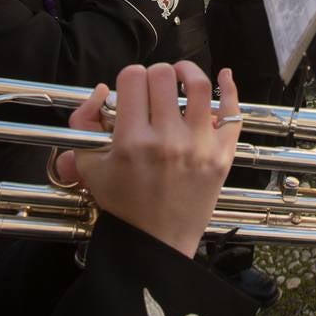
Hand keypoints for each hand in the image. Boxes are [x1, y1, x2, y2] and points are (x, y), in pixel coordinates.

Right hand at [55, 63, 240, 257]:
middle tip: (152, 89)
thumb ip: (83, 123)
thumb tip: (102, 90)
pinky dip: (230, 89)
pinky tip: (224, 76)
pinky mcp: (222, 155)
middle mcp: (167, 140)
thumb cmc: (123, 204)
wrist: (155, 243)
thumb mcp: (89, 165)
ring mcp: (198, 146)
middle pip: (163, 77)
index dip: (129, 77)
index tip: (130, 90)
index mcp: (132, 142)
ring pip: (198, 86)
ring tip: (180, 75)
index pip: (132, 78)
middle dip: (154, 75)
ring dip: (188, 71)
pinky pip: (233, 113)